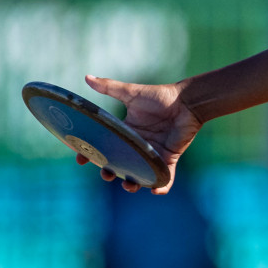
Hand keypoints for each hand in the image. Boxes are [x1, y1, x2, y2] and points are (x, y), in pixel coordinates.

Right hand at [75, 74, 201, 193]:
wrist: (186, 101)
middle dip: (110, 173)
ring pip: (139, 175)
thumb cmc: (160, 97)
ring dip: (133, 183)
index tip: (80, 159)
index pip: (104, 147)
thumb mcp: (131, 93)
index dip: (91, 154)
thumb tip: (87, 77)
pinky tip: (156, 191)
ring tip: (129, 184)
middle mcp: (137, 146)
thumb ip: (110, 87)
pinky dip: (161, 186)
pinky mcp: (168, 158)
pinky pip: (165, 177)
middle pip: (119, 165)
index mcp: (126, 132)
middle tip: (106, 174)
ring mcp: (153, 154)